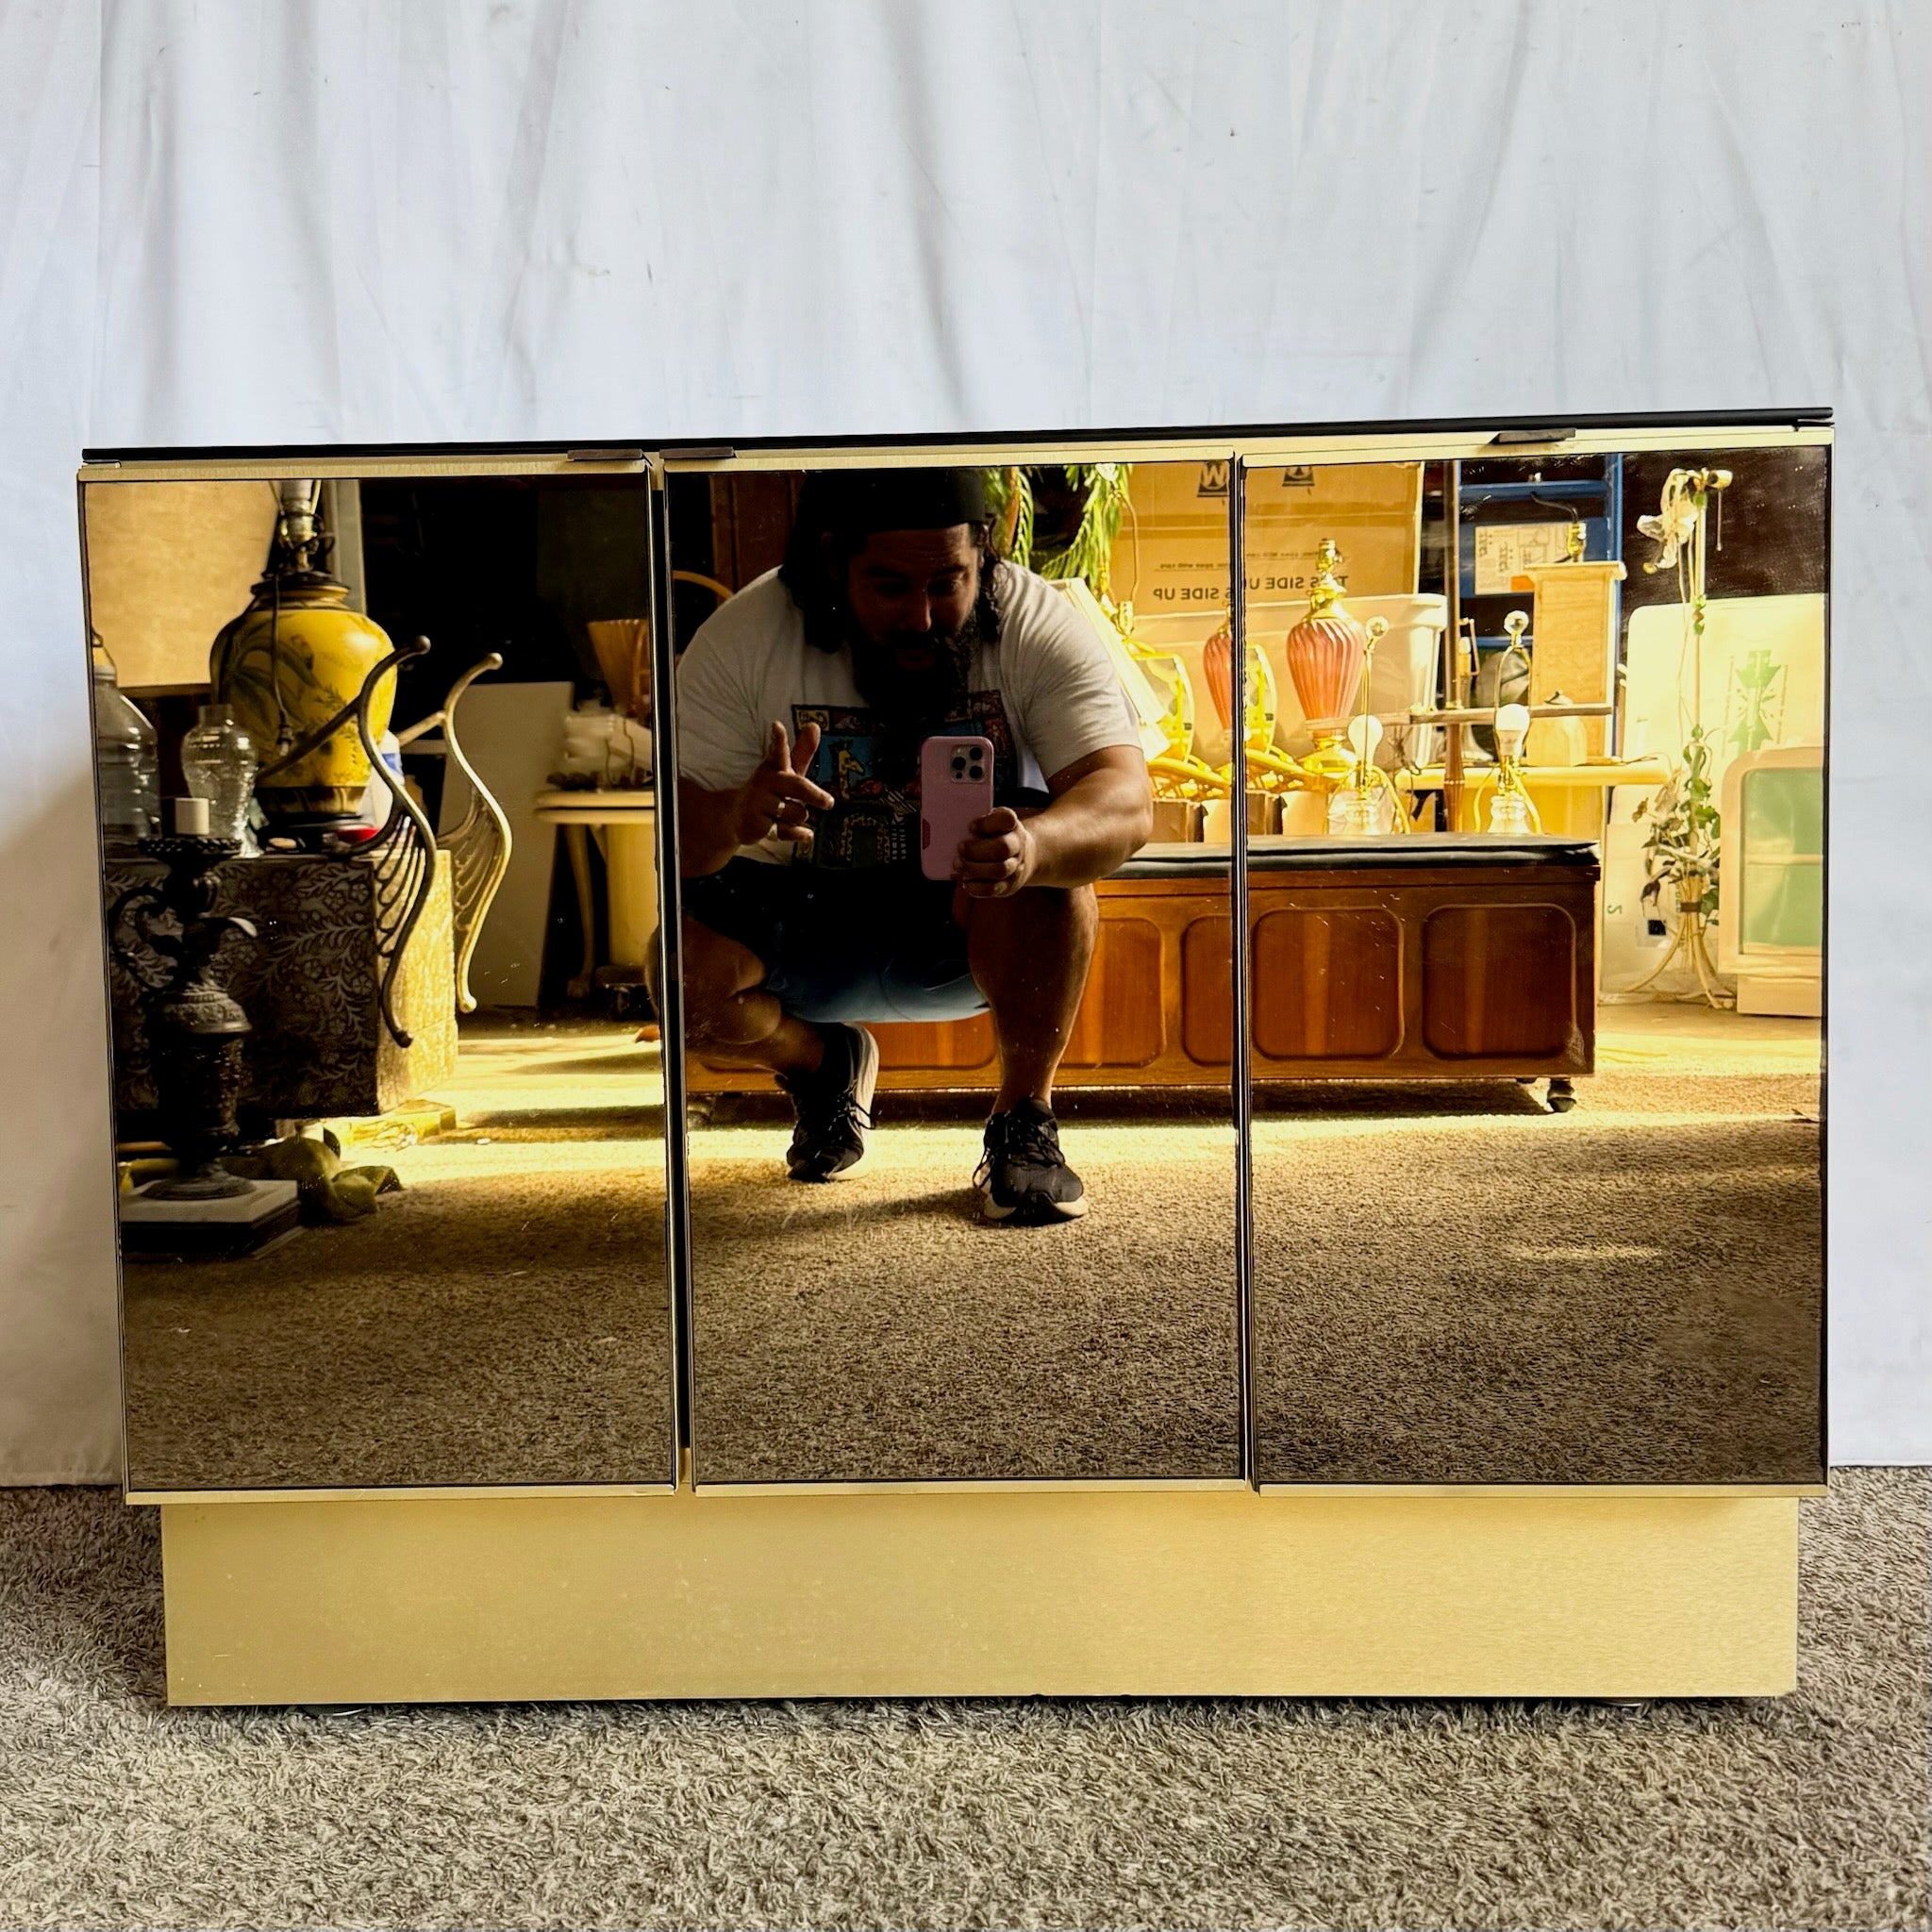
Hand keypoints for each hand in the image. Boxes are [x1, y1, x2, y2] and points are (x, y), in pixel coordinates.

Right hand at [734, 721, 831, 845]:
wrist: (737, 816)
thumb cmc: (770, 790)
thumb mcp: (787, 770)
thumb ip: (802, 751)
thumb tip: (815, 724)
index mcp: (773, 767)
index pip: (777, 751)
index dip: (778, 739)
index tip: (777, 726)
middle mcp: (764, 783)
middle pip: (796, 786)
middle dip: (814, 795)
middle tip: (829, 802)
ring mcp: (759, 804)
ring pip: (797, 813)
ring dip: (801, 817)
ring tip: (790, 815)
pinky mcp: (758, 825)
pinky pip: (788, 831)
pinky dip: (800, 834)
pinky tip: (807, 834)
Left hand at [953, 806, 1036, 898]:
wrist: (1019, 855)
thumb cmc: (994, 835)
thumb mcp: (990, 823)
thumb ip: (976, 826)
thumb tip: (951, 834)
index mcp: (1011, 825)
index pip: (1007, 820)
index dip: (988, 824)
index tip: (970, 827)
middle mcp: (1018, 845)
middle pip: (1003, 848)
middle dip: (977, 850)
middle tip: (959, 848)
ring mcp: (1015, 866)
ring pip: (999, 870)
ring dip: (974, 869)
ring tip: (957, 864)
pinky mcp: (1009, 885)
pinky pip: (994, 889)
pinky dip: (976, 887)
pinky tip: (964, 882)